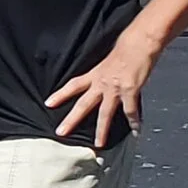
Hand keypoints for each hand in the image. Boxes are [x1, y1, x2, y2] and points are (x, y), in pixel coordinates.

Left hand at [45, 30, 160, 146]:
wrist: (140, 43)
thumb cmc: (126, 48)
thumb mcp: (108, 59)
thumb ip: (104, 72)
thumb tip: (103, 78)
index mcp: (95, 74)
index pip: (72, 85)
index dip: (60, 94)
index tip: (48, 103)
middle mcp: (101, 83)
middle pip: (83, 104)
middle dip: (71, 119)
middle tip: (60, 132)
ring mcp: (115, 89)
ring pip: (105, 114)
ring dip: (102, 130)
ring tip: (98, 144)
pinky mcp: (130, 91)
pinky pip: (130, 111)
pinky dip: (134, 122)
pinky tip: (136, 131)